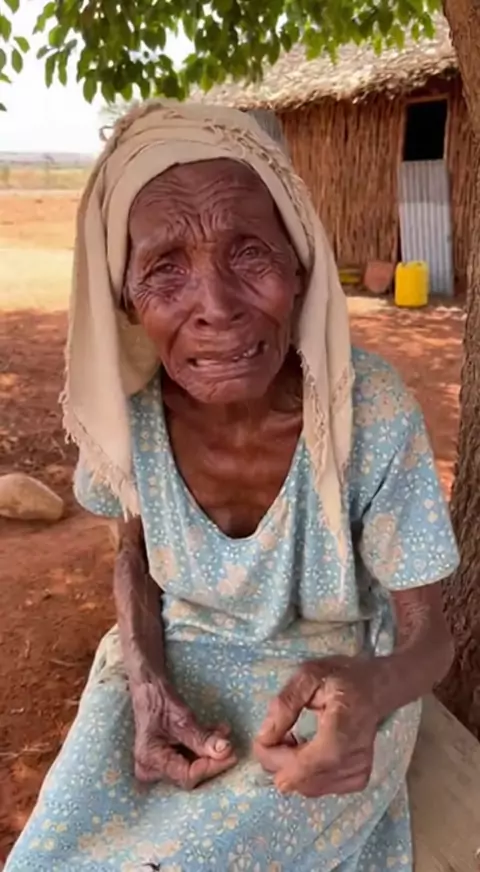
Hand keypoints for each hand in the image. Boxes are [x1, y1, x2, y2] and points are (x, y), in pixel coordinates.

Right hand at [133, 682, 236, 789]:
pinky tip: (215, 732)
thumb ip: (203, 738)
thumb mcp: (183, 719)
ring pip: (191, 766)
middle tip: (230, 746)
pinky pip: (188, 760)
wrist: (149, 692)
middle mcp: (151, 770)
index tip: (231, 755)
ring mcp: (157, 767)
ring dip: (209, 750)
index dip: (211, 767)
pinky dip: (202, 748)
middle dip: (211, 758)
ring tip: (223, 733)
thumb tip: (226, 751)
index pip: (187, 776)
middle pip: (190, 774)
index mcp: (151, 760)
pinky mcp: (165, 761)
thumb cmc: (160, 702)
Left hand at [253, 657, 378, 796]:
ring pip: (307, 787)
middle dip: (278, 761)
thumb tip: (264, 738)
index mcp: (344, 727)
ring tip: (294, 738)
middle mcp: (354, 757)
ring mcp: (358, 772)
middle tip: (277, 732)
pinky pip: (318, 788)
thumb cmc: (341, 678)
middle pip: (303, 779)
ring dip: (290, 767)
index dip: (276, 759)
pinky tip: (308, 750)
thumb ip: (285, 704)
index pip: (307, 763)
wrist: (376, 689)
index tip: (262, 740)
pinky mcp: (357, 780)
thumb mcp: (308, 676)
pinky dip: (305, 773)